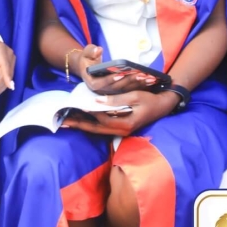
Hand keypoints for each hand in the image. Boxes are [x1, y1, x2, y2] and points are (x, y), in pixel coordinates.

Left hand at [61, 89, 180, 135]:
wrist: (163, 105)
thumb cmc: (150, 99)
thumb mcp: (135, 96)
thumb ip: (116, 100)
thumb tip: (96, 100)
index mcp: (125, 124)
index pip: (102, 119)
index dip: (89, 112)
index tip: (77, 106)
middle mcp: (121, 130)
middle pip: (96, 129)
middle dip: (79, 124)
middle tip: (62, 121)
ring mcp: (121, 130)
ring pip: (97, 129)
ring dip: (82, 125)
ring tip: (67, 121)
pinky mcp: (120, 127)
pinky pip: (102, 127)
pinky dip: (90, 123)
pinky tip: (81, 120)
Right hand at [76, 45, 158, 94]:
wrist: (88, 67)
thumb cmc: (87, 60)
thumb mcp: (86, 54)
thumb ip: (90, 51)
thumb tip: (98, 50)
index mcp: (92, 83)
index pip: (101, 84)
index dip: (110, 79)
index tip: (120, 74)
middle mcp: (102, 91)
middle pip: (117, 88)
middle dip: (129, 81)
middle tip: (140, 74)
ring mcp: (112, 92)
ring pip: (126, 90)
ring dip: (138, 84)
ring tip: (148, 77)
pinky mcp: (119, 92)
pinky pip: (131, 89)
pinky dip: (141, 85)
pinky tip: (150, 80)